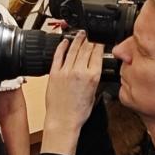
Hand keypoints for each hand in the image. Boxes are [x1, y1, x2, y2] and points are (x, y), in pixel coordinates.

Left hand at [41, 31, 103, 154]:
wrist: (63, 120)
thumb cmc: (78, 112)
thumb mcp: (94, 93)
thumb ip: (94, 78)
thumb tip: (94, 68)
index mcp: (93, 76)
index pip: (97, 53)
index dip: (99, 43)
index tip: (100, 39)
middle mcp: (80, 71)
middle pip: (86, 48)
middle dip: (90, 39)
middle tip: (91, 34)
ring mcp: (66, 71)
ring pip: (73, 49)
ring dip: (78, 39)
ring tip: (81, 33)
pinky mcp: (54, 73)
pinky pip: (58, 55)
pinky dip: (62, 46)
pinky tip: (65, 41)